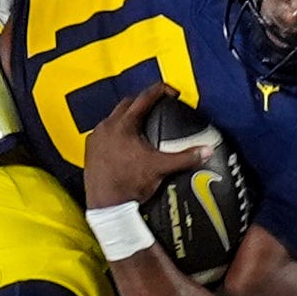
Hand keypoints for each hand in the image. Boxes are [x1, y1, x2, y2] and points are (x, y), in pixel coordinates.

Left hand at [82, 84, 206, 208]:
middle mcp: (107, 127)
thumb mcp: (160, 168)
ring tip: (140, 122)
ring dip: (126, 116)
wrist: (107, 204)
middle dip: (142, 101)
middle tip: (156, 104)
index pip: (144, 98)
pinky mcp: (90, 149)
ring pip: (113, 117)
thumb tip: (205, 151)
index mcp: (123, 126)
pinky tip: (123, 141)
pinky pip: (103, 132)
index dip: (159, 91)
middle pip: (126, 104)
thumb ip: (185, 157)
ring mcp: (96, 138)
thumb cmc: (128, 184)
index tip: (169, 91)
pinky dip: (115, 131)